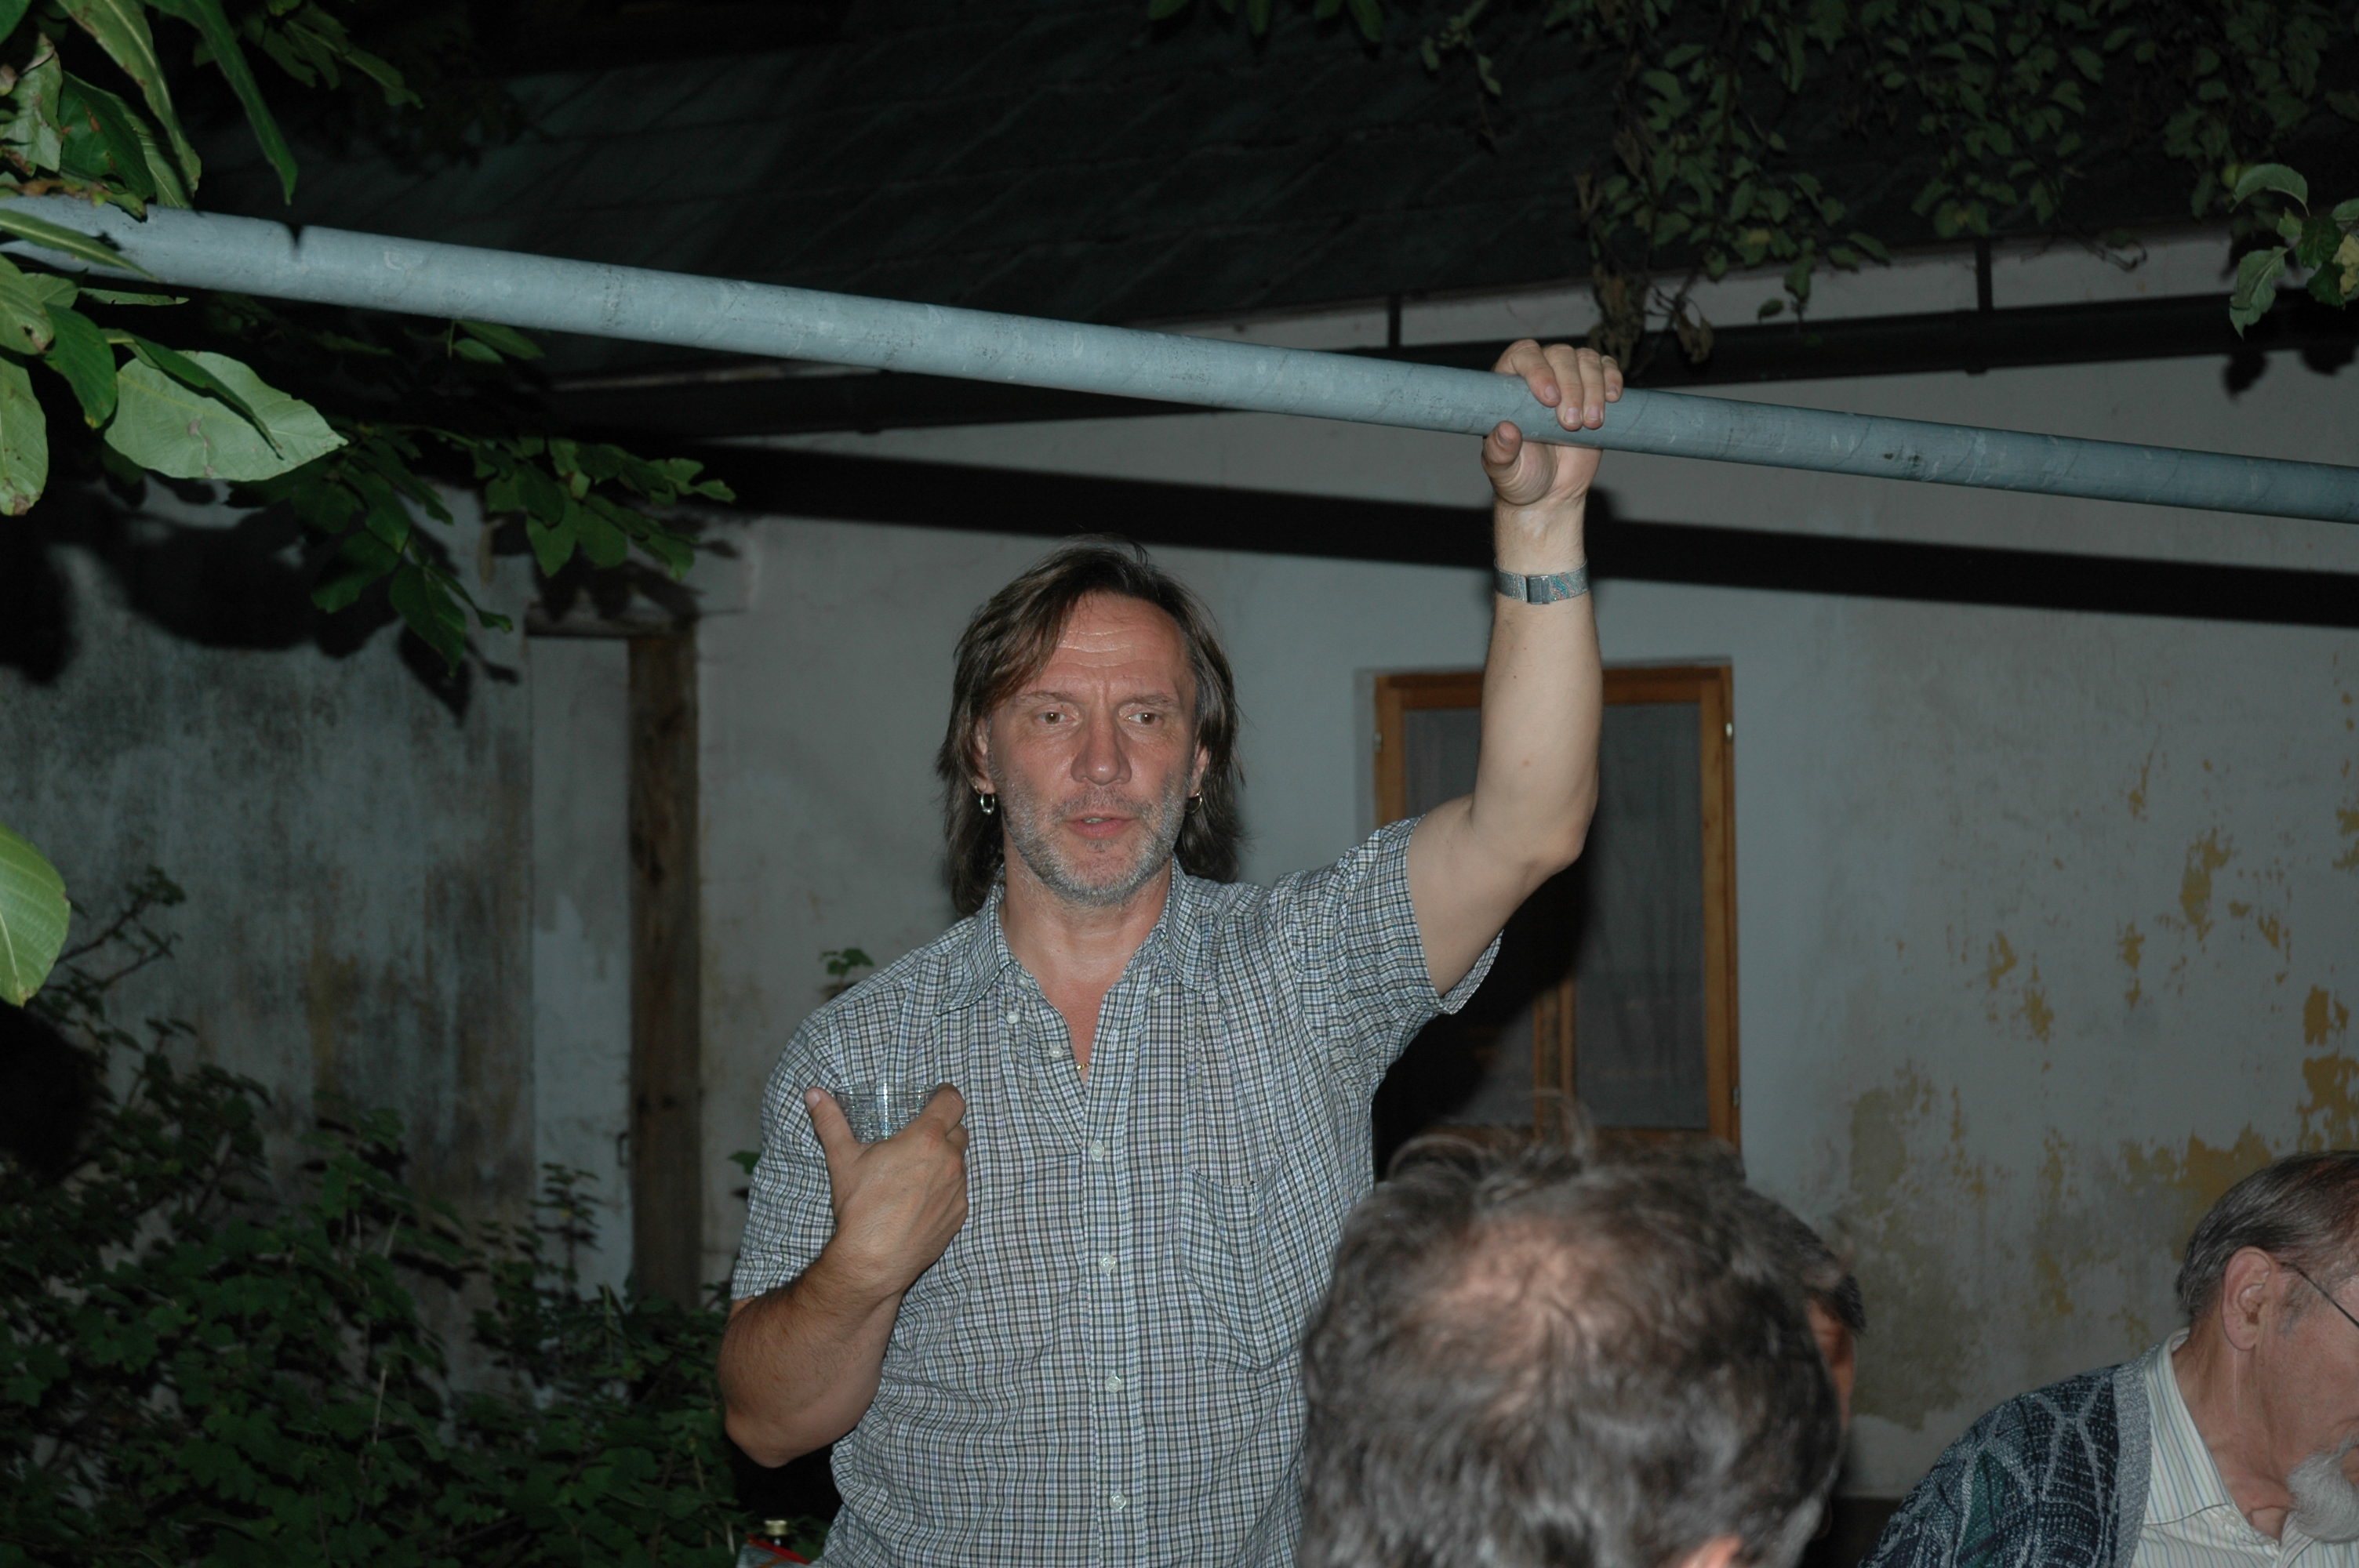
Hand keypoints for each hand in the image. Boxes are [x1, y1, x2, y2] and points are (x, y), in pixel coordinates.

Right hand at [808, 1083, 969, 1300]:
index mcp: (927, 1139)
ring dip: (945, 1160)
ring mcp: (957, 1190)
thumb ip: (830, 1121)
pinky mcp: (959, 1215)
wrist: (874, 1260)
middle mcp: (950, 1161)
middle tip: (921, 1136)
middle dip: (944, 1129)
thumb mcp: (843, 1158)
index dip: (946, 1095)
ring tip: (918, 1170)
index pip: (953, 1102)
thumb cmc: (860, 1207)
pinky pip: (958, 1192)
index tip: (938, 1096)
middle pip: (959, 1131)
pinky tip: (922, 1199)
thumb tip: (814, 1093)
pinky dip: (945, 1189)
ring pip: (960, 1163)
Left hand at [1482, 339, 1622, 513]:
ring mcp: (1569, 380)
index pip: (1523, 355)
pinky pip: (1607, 368)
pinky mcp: (1594, 390)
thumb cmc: (1521, 476)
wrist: (1551, 492)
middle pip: (1559, 355)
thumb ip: (1499, 452)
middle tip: (1571, 423)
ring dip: (1593, 387)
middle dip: (1571, 386)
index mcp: (1509, 387)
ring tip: (1592, 423)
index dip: (1538, 369)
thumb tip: (1506, 429)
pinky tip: (1612, 400)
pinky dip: (1613, 379)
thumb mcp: (1503, 470)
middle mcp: (1540, 375)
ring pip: (1586, 359)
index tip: (1550, 399)